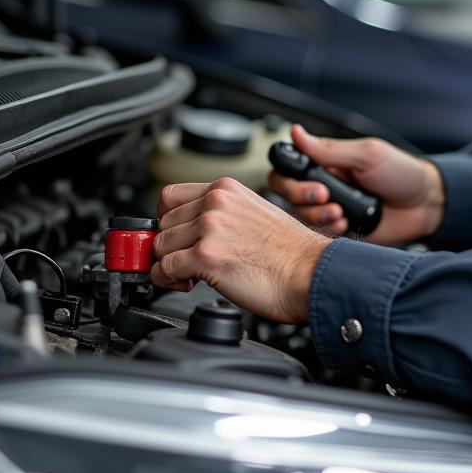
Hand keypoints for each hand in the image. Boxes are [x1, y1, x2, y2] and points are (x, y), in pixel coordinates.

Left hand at [152, 176, 331, 321]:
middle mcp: (216, 203)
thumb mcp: (254, 213)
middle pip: (162, 223)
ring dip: (169, 264)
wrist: (311, 271)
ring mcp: (210, 227)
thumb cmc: (291, 251)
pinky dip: (169, 280)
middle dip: (171, 245)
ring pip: (160, 246)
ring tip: (191, 273)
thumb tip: (192, 230)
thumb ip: (222, 214)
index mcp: (227, 189)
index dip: (168, 220)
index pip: (170, 197)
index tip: (176, 235)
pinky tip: (189, 282)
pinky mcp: (206, 256)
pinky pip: (163, 269)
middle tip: (187, 260)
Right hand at [267, 124, 444, 245]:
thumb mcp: (368, 154)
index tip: (312, 180)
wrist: (427, 204)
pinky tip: (345, 225)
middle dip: (302, 197)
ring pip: (301, 216)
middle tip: (326, 196)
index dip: (290, 176)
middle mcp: (324, 185)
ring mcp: (331, 209)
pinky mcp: (340, 231)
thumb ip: (330, 148)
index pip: (288, 167)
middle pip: (286, 193)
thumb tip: (296, 132)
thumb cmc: (402, 173)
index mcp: (327, 163)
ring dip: (317, 215)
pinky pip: (319, 234)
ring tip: (342, 213)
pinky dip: (328, 230)